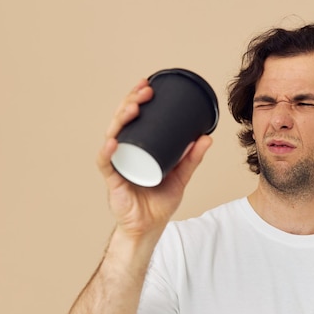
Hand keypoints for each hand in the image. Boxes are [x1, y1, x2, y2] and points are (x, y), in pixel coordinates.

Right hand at [96, 79, 212, 238]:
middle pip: (121, 122)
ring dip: (121, 119)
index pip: (133, 118)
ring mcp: (117, 165)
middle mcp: (124, 152)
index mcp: (138, 148)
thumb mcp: (180, 176)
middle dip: (130, 102)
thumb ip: (192, 158)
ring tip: (133, 108)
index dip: (137, 99)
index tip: (149, 85)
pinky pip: (106, 163)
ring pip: (112, 136)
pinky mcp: (113, 181)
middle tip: (145, 91)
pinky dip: (108, 152)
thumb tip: (207, 137)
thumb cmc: (159, 202)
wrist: (150, 227)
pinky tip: (113, 142)